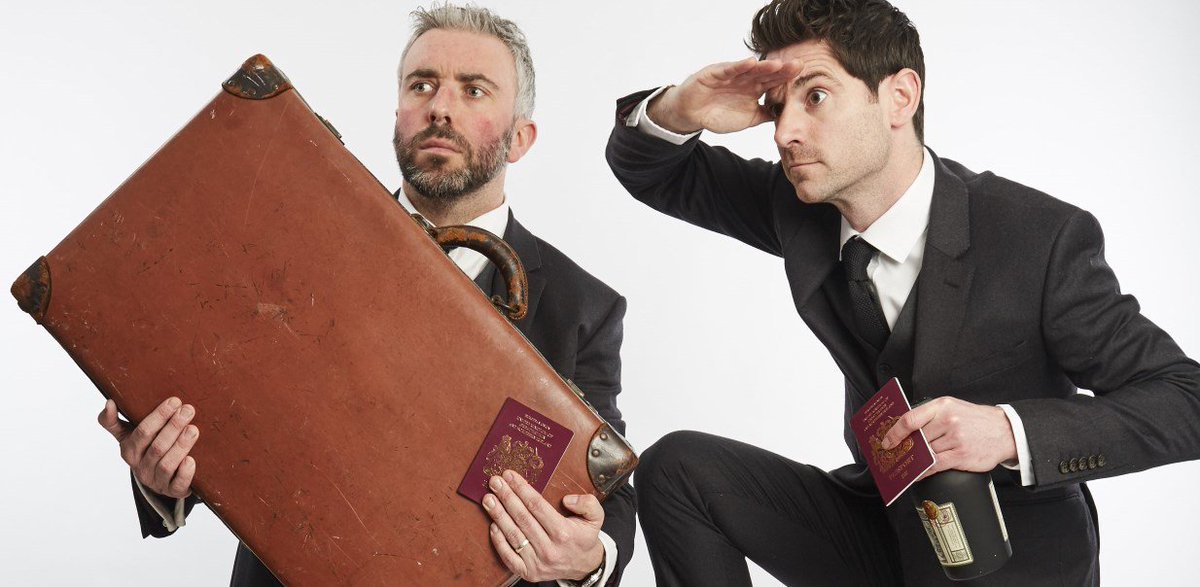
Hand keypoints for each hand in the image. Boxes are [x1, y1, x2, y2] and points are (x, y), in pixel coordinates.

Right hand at [98, 397, 198, 498]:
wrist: (158, 479)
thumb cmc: (144, 449)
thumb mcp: (127, 435)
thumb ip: (113, 420)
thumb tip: (109, 402)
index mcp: (129, 451)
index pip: (142, 433)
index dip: (158, 417)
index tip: (175, 401)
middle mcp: (141, 468)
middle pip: (157, 447)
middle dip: (173, 427)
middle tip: (188, 410)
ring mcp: (157, 481)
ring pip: (167, 464)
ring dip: (181, 446)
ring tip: (193, 429)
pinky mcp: (173, 491)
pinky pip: (178, 484)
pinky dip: (185, 472)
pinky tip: (191, 460)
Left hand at [482, 470, 604, 581]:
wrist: (583, 566)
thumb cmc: (584, 537)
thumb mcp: (596, 517)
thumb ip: (588, 503)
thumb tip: (568, 499)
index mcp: (564, 533)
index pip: (537, 506)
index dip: (521, 489)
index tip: (510, 476)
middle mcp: (549, 549)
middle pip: (522, 518)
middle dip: (506, 497)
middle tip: (494, 482)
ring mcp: (537, 563)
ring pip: (513, 535)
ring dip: (498, 515)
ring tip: (488, 499)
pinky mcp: (529, 573)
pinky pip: (509, 557)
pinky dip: (499, 542)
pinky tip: (493, 525)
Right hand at [648, 57, 801, 133]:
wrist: (692, 114)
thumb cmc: (718, 114)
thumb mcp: (747, 119)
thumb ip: (765, 115)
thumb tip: (786, 117)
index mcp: (754, 88)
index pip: (774, 82)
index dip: (788, 79)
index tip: (805, 77)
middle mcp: (745, 79)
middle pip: (766, 73)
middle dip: (782, 69)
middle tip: (799, 65)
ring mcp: (731, 75)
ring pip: (750, 69)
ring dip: (764, 67)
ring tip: (778, 64)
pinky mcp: (715, 73)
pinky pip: (729, 69)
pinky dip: (739, 66)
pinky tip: (750, 63)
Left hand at [881, 396, 1016, 476]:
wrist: (1005, 430)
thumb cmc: (975, 420)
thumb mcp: (953, 408)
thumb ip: (930, 416)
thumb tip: (905, 432)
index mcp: (942, 406)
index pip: (910, 419)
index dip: (894, 432)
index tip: (887, 441)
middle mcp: (948, 420)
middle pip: (916, 438)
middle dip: (904, 448)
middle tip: (894, 455)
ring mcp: (955, 438)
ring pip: (925, 452)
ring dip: (914, 460)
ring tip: (905, 464)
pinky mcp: (961, 455)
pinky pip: (935, 465)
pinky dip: (924, 471)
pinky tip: (917, 473)